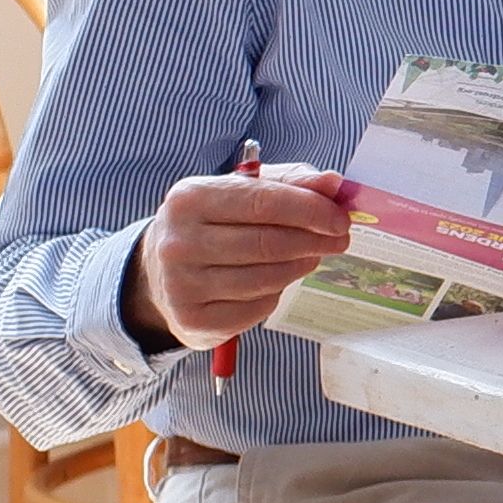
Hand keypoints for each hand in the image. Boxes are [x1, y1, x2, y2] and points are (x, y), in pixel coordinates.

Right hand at [132, 162, 358, 350]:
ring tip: (310, 257)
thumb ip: (289, 183)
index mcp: (190, 198)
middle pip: (268, 243)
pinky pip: (257, 308)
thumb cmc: (214, 223)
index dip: (311, 210)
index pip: (264, 202)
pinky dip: (276, 294)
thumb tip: (334, 182)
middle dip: (314, 241)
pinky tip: (275, 282)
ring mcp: (182, 284)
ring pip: (266, 278)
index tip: (341, 219)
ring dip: (300, 267)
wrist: (160, 271)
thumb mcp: (242, 192)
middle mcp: (178, 242)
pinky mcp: (193, 320)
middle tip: (340, 240)